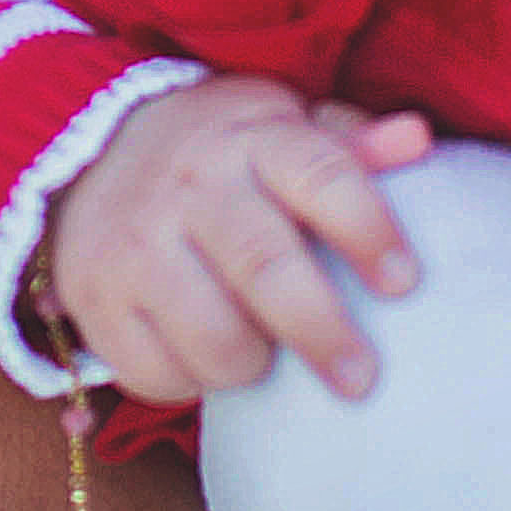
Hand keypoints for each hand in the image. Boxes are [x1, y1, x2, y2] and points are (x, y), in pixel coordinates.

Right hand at [45, 77, 437, 400]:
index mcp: (254, 138)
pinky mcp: (95, 299)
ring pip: (210, 333)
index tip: (405, 282)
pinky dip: (191, 383)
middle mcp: (193, 186)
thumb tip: (417, 139)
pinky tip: (204, 357)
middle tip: (361, 379)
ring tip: (266, 357)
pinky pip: (154, 372)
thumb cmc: (226, 154)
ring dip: (252, 364)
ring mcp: (136, 243)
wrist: (93, 148)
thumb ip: (352, 144)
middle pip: (264, 265)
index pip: (319, 175)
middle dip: (320, 330)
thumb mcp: (286, 127)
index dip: (366, 229)